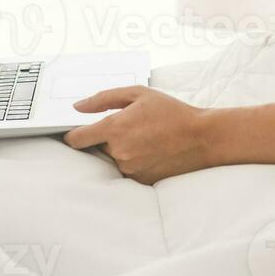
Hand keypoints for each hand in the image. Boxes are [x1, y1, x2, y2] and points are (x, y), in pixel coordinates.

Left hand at [61, 86, 214, 184]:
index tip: (76, 133)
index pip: (77, 139)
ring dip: (121, 150)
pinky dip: (133, 161)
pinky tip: (150, 151)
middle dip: (106, 139)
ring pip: (113, 159)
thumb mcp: (138, 94)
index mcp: (115, 128)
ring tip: (144, 138)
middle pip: (97, 148)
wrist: (201, 137)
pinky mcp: (141, 180)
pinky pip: (127, 170)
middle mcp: (119, 152)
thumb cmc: (171, 111)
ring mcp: (130, 169)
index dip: (73, 136)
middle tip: (129, 129)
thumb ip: (103, 99)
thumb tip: (77, 107)